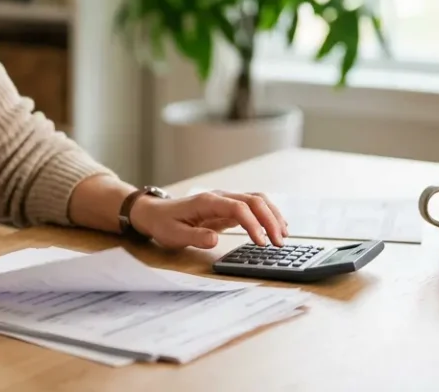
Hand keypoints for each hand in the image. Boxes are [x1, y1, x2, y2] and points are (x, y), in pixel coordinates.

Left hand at [128, 190, 287, 249]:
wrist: (155, 213)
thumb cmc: (164, 224)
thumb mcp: (174, 235)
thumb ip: (195, 237)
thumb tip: (214, 240)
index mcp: (207, 202)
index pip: (238, 208)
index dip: (253, 224)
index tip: (262, 243)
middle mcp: (220, 197)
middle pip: (253, 200)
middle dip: (270, 220)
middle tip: (279, 243)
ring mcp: (225, 200)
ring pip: (256, 200)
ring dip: (272, 215)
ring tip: (284, 236)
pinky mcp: (228, 207)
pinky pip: (252, 207)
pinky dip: (267, 215)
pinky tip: (276, 228)